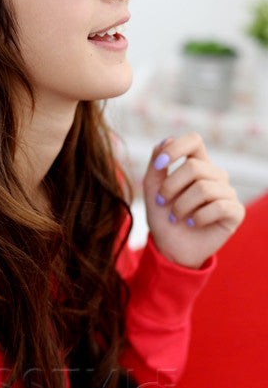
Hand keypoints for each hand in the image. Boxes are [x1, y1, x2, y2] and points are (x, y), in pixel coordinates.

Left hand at [142, 133, 244, 268]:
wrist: (171, 248)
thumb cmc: (163, 217)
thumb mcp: (152, 190)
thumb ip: (156, 166)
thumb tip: (166, 139)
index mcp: (197, 165)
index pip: (194, 141)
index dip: (176, 149)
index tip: (159, 166)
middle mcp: (215, 176)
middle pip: (194, 168)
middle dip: (170, 186)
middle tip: (161, 202)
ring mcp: (227, 193)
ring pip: (203, 188)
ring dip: (181, 206)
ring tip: (175, 217)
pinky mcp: (235, 211)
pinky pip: (218, 206)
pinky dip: (198, 217)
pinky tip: (192, 223)